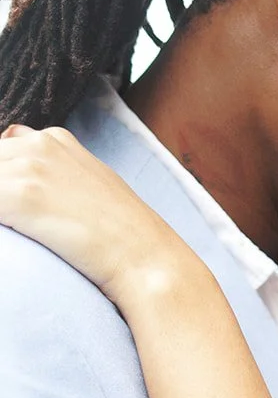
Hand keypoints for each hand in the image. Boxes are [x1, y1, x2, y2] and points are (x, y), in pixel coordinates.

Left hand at [0, 124, 187, 306]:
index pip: (1, 149)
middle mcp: (39, 145)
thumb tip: (25, 181)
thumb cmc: (121, 234)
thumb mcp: (91, 186)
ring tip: (20, 228)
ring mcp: (29, 168)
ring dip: (2, 207)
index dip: (6, 179)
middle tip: (21, 219)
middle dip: (2, 190)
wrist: (144, 257)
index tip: (20, 203)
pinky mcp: (20, 196)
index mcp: (55, 140)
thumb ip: (54, 173)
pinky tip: (16, 238)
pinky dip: (0, 224)